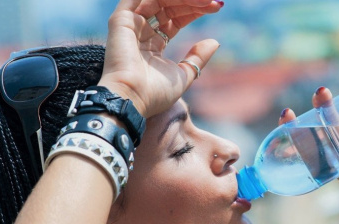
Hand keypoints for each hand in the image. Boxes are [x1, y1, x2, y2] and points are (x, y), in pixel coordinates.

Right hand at [97, 0, 222, 116]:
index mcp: (153, 43)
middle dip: (193, 2)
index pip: (175, 16)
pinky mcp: (121, 19)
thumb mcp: (184, 74)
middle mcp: (141, 30)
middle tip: (215, 3)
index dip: (195, 9)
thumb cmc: (155, 93)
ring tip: (207, 2)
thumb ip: (197, 58)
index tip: (217, 8)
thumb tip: (214, 42)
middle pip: (169, 5)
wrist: (133, 99)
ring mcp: (130, 23)